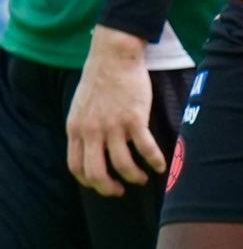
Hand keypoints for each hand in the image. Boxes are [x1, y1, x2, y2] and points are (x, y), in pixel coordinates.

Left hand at [66, 26, 162, 197]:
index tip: (101, 184)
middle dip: (109, 187)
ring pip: (122, 164)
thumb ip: (84, 128)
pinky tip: (160, 165)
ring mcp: (113, 126)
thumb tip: (92, 146)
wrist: (114, 57)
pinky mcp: (135, 119)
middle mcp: (92, 132)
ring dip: (134, 176)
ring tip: (142, 178)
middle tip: (120, 191)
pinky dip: (155, 160)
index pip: (76, 167)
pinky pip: (145, 148)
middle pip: (96, 172)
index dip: (89, 181)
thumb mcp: (81, 107)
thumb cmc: (100, 78)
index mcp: (76, 129)